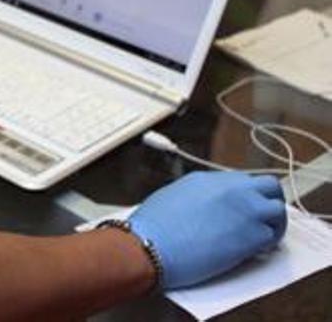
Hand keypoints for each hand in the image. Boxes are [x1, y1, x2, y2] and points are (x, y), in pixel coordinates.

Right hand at [129, 172, 286, 289]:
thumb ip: (199, 197)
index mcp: (209, 179)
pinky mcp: (253, 236)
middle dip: (269, 200)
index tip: (243, 206)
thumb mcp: (173, 196)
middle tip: (263, 215)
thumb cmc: (154, 227)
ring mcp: (246, 211)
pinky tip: (253, 251)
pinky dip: (266, 244)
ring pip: (278, 210)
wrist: (152, 244)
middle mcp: (232, 189)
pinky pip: (272, 237)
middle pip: (269, 186)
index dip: (246, 195)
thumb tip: (207, 207)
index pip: (242, 180)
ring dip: (273, 222)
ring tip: (262, 235)